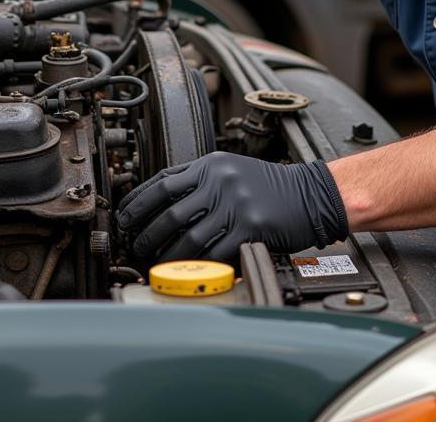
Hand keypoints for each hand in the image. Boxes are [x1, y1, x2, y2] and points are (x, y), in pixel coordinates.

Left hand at [116, 150, 348, 261]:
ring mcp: (236, 204)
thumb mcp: (230, 170)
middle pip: (169, 211)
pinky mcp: (251, 227)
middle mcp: (220, 180)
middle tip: (134, 247)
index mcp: (211, 164)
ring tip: (154, 264)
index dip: (138, 202)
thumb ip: (199, 180)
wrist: (311, 195)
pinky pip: (216, 251)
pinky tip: (188, 271)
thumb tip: (161, 199)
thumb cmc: (269, 186)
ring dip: (166, 255)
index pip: (162, 182)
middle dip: (145, 233)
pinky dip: (199, 265)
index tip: (124, 218)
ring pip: (188, 236)